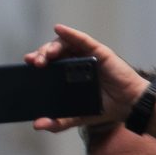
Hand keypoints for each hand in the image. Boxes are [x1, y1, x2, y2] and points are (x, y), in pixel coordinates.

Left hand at [25, 22, 149, 132]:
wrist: (128, 105)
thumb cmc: (103, 108)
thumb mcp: (76, 118)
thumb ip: (58, 122)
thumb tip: (37, 125)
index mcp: (65, 75)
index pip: (47, 64)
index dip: (36, 62)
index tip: (26, 65)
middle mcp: (74, 63)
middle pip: (53, 52)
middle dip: (41, 55)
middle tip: (36, 63)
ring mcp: (86, 56)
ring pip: (64, 44)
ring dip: (52, 46)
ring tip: (47, 55)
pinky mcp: (98, 51)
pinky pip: (82, 39)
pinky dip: (70, 33)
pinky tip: (59, 29)